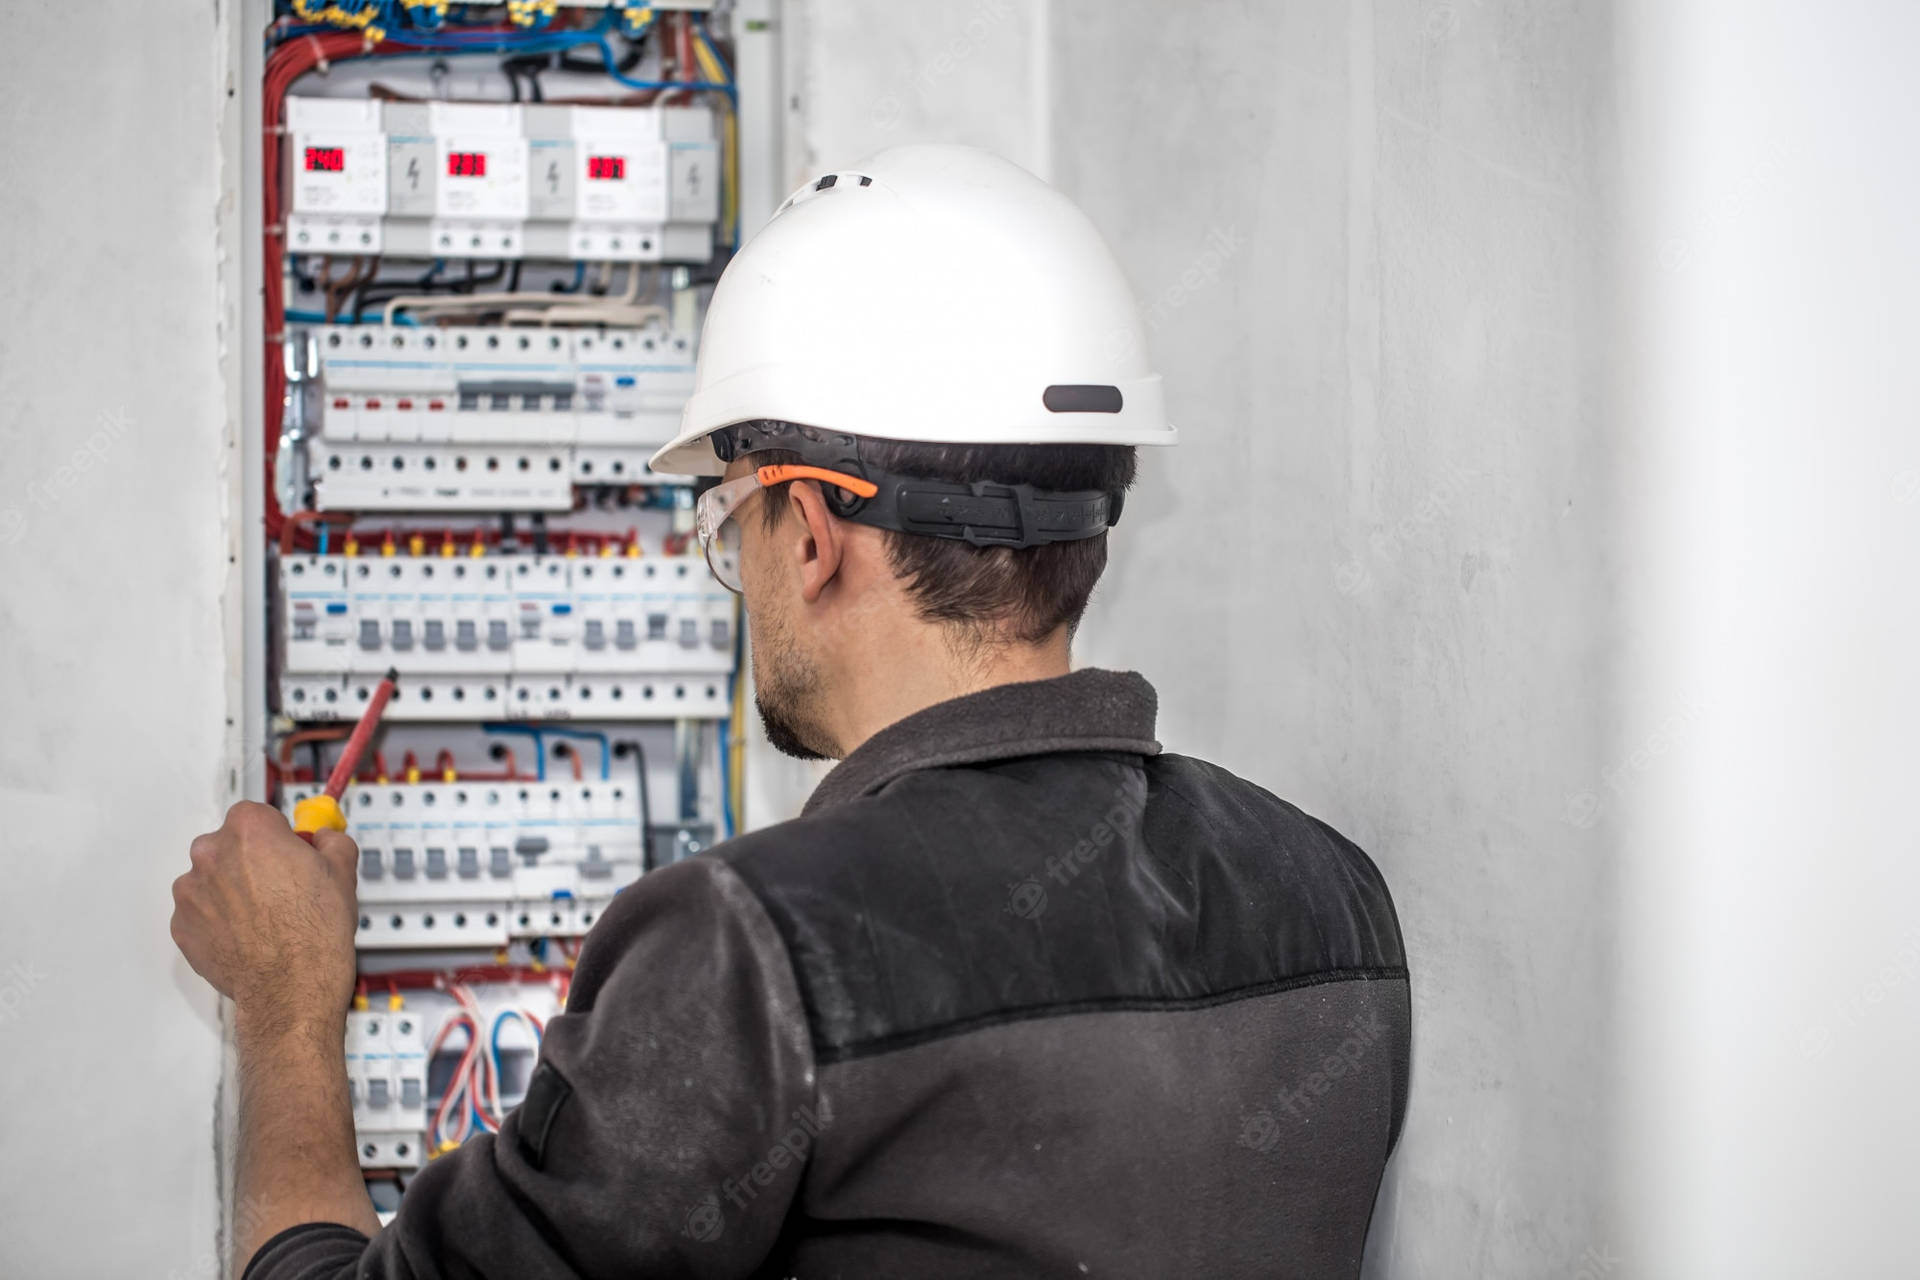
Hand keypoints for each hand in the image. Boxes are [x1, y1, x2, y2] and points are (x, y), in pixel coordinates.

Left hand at [170, 801, 358, 1025]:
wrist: (292, 986)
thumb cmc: (314, 932)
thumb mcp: (342, 870)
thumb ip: (330, 841)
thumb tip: (323, 838)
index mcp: (249, 829)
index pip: (256, 814)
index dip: (277, 835)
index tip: (288, 850)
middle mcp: (211, 854)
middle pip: (229, 845)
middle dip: (251, 862)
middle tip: (281, 888)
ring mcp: (190, 892)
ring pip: (213, 880)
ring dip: (232, 892)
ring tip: (265, 919)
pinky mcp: (182, 926)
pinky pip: (201, 914)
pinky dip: (219, 921)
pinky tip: (248, 936)